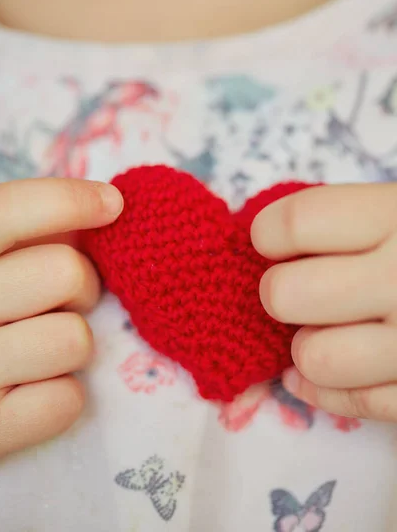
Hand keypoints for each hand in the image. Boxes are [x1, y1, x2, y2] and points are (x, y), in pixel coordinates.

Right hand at [0, 177, 122, 457]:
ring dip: (72, 344)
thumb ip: (26, 235)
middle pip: (65, 273)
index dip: (69, 200)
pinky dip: (62, 396)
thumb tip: (104, 208)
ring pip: (74, 339)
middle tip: (67, 300)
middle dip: (82, 286)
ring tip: (43, 348)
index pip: (10, 211)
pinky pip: (65, 402)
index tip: (113, 204)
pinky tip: (34, 391)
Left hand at [251, 183, 396, 421]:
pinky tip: (332, 373)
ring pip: (315, 358)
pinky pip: (355, 403)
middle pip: (286, 294)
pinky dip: (328, 391)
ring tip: (325, 331)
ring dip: (307, 347)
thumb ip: (349, 219)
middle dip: (280, 292)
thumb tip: (267, 237)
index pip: (295, 225)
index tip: (274, 242)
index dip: (268, 234)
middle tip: (298, 290)